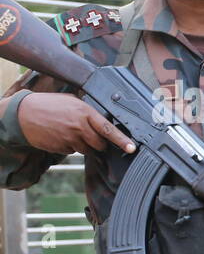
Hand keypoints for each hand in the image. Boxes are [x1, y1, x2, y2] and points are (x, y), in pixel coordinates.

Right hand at [17, 92, 135, 155]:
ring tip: (69, 131)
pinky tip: (61, 135)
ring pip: (87, 150)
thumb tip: (103, 120)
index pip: (108, 129)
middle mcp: (79, 127)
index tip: (132, 148)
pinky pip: (73, 151)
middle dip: (99, 143)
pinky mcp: (62, 148)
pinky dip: (70, 146)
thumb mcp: (71, 101)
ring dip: (83, 144)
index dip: (122, 140)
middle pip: (100, 144)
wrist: (23, 114)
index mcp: (84, 112)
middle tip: (88, 134)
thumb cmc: (48, 105)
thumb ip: (87, 111)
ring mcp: (70, 139)